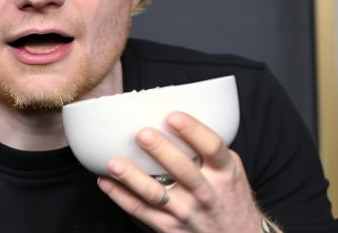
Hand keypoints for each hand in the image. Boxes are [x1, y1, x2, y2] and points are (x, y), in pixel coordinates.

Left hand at [97, 112, 278, 232]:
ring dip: (133, 178)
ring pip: (156, 194)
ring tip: (114, 162)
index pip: (212, 147)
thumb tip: (175, 117)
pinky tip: (106, 182)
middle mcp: (207, 192)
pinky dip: (121, 197)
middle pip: (183, 169)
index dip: (193, 130)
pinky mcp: (170, 227)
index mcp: (224, 170)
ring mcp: (187, 212)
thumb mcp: (230, 169)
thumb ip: (209, 148)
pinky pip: (142, 212)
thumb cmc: (230, 195)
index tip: (173, 116)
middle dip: (160, 151)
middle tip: (141, 133)